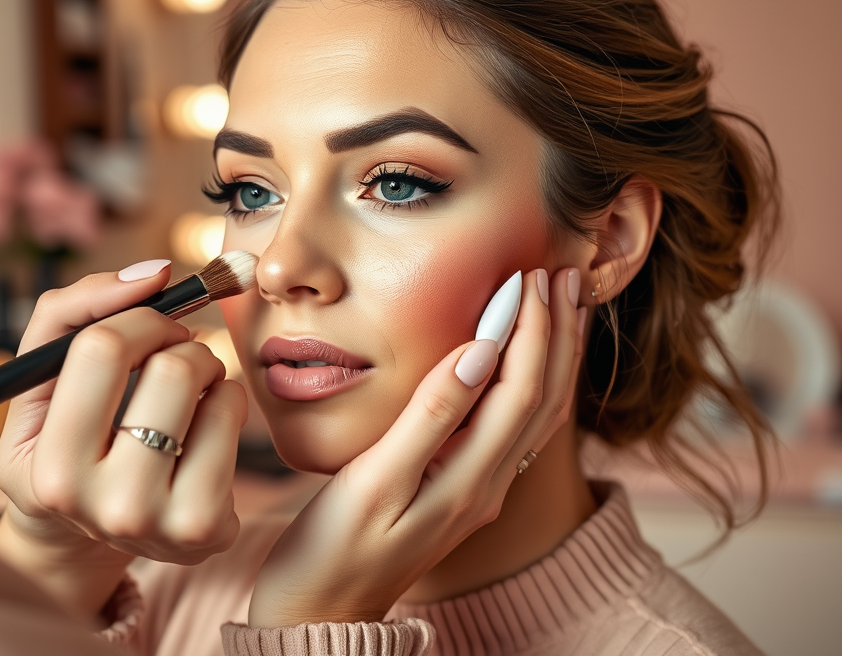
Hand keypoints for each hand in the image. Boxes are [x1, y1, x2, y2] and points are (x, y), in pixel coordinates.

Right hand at [0, 262, 246, 615]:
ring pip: (213, 387)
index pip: (102, 347)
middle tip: (170, 353)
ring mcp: (163, 523)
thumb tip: (154, 274)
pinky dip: (228, 397)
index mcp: (51, 470)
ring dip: (205, 365)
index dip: (136, 317)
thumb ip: (69, 312)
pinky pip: (236, 414)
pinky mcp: (210, 528)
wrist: (89, 534)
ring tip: (184, 388)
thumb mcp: (37, 382)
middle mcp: (106, 506)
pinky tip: (204, 422)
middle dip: (177, 339)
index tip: (145, 324)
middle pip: (172, 368)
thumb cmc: (66, 438)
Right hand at [247, 268, 583, 627]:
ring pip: (537, 412)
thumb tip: (478, 354)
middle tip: (558, 273)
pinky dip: (531, 381)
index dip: (530, 328)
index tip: (527, 275)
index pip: (519, 388)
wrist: (322, 611)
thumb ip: (430, 418)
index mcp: (470, 480)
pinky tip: (521, 360)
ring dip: (553, 355)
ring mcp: (480, 491)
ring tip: (562, 306)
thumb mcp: (375, 481)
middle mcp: (488, 486)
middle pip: (543, 397)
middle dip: (556, 331)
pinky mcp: (464, 490)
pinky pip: (516, 426)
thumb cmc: (333, 549)